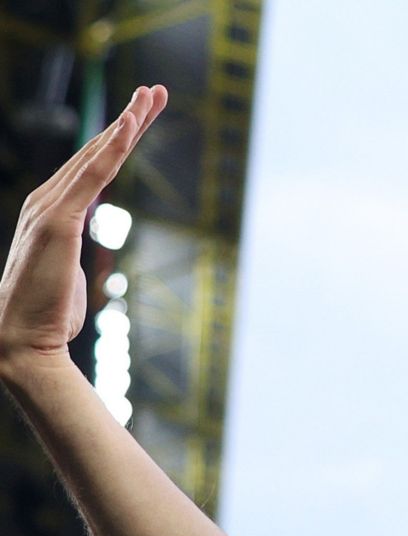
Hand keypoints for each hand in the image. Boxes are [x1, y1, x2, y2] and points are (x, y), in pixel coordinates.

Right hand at [0, 85, 166, 370]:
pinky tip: (130, 126)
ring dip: (126, 123)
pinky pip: (92, 176)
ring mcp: (48, 207)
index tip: (144, 114)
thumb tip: (72, 259)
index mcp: (51, 210)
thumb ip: (69, 253)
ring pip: (96, 155)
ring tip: (152, 97)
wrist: (20, 340)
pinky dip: (112, 148)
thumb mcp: (64, 273)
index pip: (92, 166)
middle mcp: (46, 200)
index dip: (119, 138)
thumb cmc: (46, 313)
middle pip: (96, 150)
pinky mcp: (57, 220)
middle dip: (129, 119)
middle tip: (157, 91)